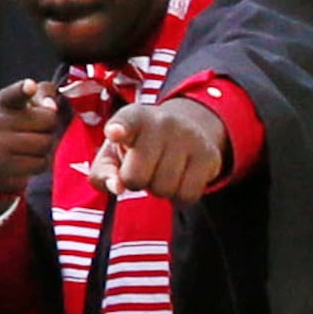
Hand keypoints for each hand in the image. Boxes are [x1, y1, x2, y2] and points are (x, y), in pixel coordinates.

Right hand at [0, 79, 63, 199]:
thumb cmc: (20, 125)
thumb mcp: (29, 103)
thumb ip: (44, 94)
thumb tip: (50, 106)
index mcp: (3, 101)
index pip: (15, 94)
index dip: (23, 90)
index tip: (30, 86)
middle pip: (48, 120)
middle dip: (51, 127)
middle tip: (40, 130)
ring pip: (45, 143)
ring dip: (47, 146)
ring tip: (34, 145)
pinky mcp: (3, 165)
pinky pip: (40, 163)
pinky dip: (42, 162)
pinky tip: (30, 159)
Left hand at [91, 101, 228, 201]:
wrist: (186, 129)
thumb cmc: (138, 146)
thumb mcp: (113, 153)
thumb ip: (103, 172)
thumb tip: (116, 187)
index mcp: (134, 117)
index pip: (127, 121)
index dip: (120, 128)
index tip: (114, 132)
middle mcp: (163, 122)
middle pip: (137, 177)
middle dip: (136, 182)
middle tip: (142, 169)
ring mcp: (189, 137)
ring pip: (164, 189)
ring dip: (159, 189)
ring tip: (162, 171)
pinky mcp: (209, 155)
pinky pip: (188, 195)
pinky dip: (180, 196)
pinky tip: (180, 179)